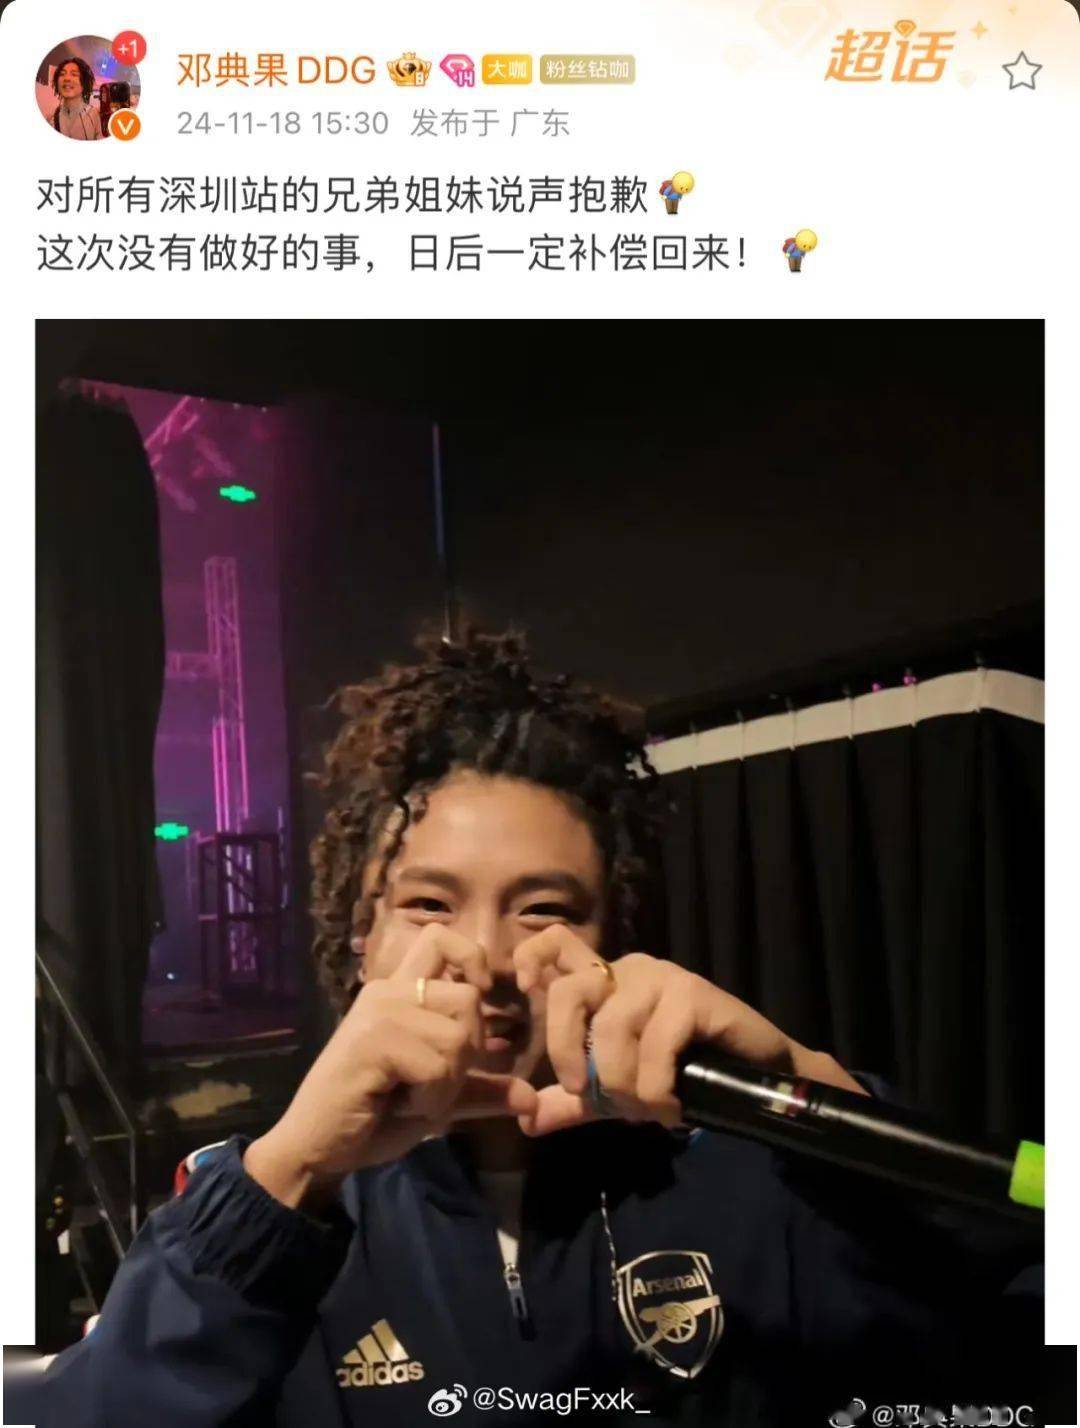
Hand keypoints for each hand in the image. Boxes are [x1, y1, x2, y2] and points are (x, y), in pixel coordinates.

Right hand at [245, 926, 537, 1207]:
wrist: (318, 1147)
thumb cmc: (374, 1117)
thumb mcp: (439, 1099)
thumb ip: (482, 1090)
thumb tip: (532, 1098)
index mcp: (401, 992)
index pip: (440, 937)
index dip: (471, 956)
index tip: (479, 994)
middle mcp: (390, 992)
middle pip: (468, 998)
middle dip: (467, 1050)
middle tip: (431, 1081)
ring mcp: (381, 1012)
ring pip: (458, 1036)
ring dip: (446, 1083)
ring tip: (410, 1095)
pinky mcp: (374, 1041)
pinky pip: (437, 1067)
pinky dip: (430, 1099)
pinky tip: (398, 1105)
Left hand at [513, 928, 865, 1135]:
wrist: (755, 1082)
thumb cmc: (681, 1078)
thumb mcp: (616, 1093)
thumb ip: (573, 1103)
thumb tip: (525, 1120)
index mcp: (604, 984)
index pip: (557, 944)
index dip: (532, 959)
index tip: (525, 991)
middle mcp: (628, 971)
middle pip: (570, 991)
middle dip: (566, 1051)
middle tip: (586, 1094)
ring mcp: (662, 978)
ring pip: (612, 1027)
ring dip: (623, 1084)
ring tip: (646, 1110)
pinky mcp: (694, 993)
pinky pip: (656, 1043)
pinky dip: (656, 1087)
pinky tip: (672, 1105)